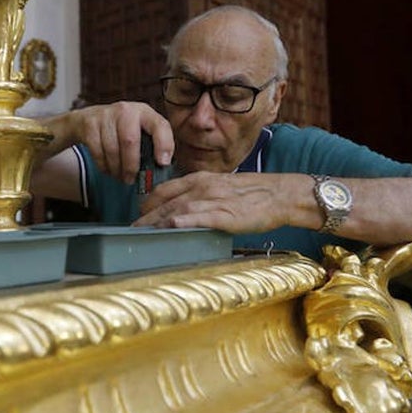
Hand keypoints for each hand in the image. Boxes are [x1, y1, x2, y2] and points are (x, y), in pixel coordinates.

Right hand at [68, 101, 173, 184]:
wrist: (87, 119)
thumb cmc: (119, 129)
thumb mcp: (138, 130)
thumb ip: (150, 145)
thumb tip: (159, 169)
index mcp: (144, 112)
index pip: (159, 125)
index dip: (164, 145)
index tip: (162, 163)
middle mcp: (125, 110)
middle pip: (130, 141)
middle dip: (131, 165)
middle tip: (131, 180)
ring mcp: (105, 115)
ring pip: (112, 149)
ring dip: (116, 169)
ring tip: (120, 177)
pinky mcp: (89, 124)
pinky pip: (97, 152)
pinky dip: (104, 166)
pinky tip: (108, 169)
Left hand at [135, 171, 303, 233]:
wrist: (281, 194)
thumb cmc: (253, 195)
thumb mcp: (221, 188)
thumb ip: (201, 196)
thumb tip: (182, 210)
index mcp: (200, 179)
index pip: (165, 190)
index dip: (148, 203)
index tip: (138, 216)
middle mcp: (202, 187)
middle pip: (165, 201)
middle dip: (146, 217)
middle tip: (131, 230)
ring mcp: (213, 200)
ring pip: (177, 209)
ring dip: (156, 221)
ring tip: (140, 233)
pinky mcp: (226, 215)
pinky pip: (201, 217)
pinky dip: (184, 221)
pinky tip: (171, 225)